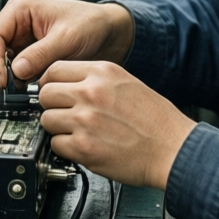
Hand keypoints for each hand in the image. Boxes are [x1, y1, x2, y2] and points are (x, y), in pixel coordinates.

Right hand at [0, 0, 134, 89]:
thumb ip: (41, 54)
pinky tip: (26, 88)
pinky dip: (16, 81)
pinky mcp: (28, 55)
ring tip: (18, 91)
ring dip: (5, 77)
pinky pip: (13, 70)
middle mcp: (16, 23)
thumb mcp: (67, 38)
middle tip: (6, 91)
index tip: (3, 80)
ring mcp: (21, 40)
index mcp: (20, 9)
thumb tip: (16, 71)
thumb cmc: (91, 23)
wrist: (109, 33)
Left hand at [39, 61, 196, 188]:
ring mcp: (85, 120)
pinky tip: (84, 146)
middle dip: (51, 105)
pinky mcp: (83, 147)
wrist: (172, 148)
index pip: (54, 69)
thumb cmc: (156, 120)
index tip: (54, 92)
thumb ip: (95, 81)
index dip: (50, 83)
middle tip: (64, 114)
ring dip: (58, 128)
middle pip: (45, 94)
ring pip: (47, 119)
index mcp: (102, 72)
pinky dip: (66, 147)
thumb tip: (67, 85)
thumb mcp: (127, 83)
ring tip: (78, 132)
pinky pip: (56, 144)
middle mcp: (91, 92)